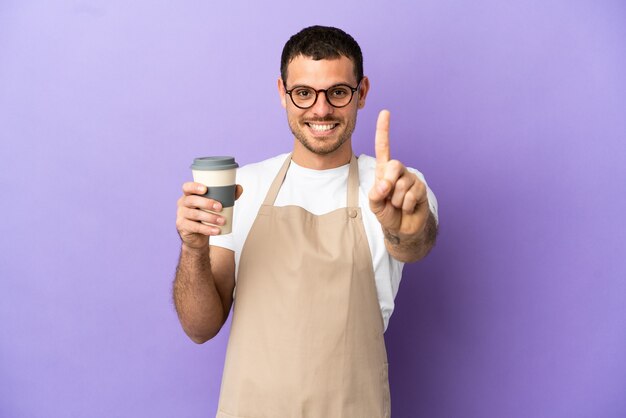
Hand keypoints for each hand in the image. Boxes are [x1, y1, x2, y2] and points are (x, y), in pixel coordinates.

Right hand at [176, 183, 242, 248]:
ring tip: (222, 221)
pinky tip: (216, 231)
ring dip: (210, 217)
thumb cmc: (205, 216)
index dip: (194, 187)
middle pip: (192, 200)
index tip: (205, 189)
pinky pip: (195, 227)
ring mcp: (181, 215)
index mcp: (189, 195)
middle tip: (220, 207)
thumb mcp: (214, 205)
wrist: (197, 237)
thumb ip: (226, 195)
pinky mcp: (183, 227)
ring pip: (194, 214)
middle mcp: (182, 204)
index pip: (187, 187)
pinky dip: (207, 229)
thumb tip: (238, 187)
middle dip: (207, 203)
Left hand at [368, 110, 429, 241]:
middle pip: (394, 165)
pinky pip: (411, 195)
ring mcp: (411, 179)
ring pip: (402, 185)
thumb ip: (375, 194)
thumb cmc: (386, 213)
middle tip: (387, 198)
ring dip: (396, 200)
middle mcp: (398, 171)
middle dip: (388, 183)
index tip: (385, 112)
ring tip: (397, 205)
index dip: (383, 130)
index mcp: (384, 171)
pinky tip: (407, 208)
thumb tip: (384, 185)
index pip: (384, 147)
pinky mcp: (421, 189)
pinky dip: (405, 205)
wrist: (402, 228)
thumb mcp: (374, 205)